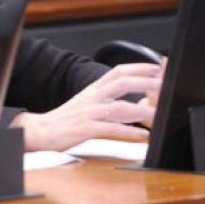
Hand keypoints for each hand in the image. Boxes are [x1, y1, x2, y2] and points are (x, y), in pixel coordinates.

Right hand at [11, 62, 164, 151]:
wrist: (40, 130)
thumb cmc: (66, 119)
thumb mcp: (86, 102)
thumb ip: (106, 98)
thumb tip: (130, 98)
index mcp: (93, 89)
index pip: (118, 71)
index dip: (138, 67)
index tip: (157, 67)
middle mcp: (92, 97)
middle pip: (121, 83)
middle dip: (145, 82)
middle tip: (164, 85)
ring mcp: (88, 113)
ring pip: (118, 107)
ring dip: (141, 111)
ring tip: (158, 114)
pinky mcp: (85, 130)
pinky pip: (110, 130)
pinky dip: (128, 132)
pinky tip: (142, 136)